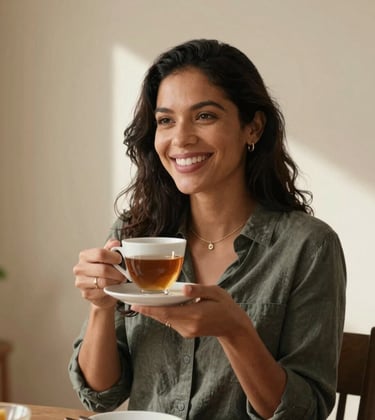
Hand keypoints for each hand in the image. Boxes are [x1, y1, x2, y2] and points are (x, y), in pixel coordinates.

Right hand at [73, 239, 124, 307]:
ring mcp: (81, 282)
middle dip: (117, 272)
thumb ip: (111, 248)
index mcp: (85, 255)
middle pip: (103, 269)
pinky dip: (110, 290)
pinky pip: (102, 292)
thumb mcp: (108, 257)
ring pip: (104, 281)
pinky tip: (113, 288)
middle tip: (123, 274)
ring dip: (115, 282)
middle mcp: (80, 268)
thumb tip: (115, 242)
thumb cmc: (105, 270)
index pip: (100, 253)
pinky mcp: (85, 294)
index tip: (120, 260)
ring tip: (119, 280)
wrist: (102, 289)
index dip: (114, 257)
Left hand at [131, 284, 247, 338]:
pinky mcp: (187, 332)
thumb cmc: (225, 306)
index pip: (166, 313)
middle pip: (162, 317)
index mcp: (194, 314)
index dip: (149, 310)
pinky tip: (159, 306)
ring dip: (154, 312)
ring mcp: (187, 331)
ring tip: (142, 301)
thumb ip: (198, 290)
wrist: (233, 326)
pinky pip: (171, 322)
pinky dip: (163, 314)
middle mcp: (188, 325)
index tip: (135, 306)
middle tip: (132, 301)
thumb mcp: (215, 292)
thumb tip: (184, 288)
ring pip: (165, 320)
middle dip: (147, 309)